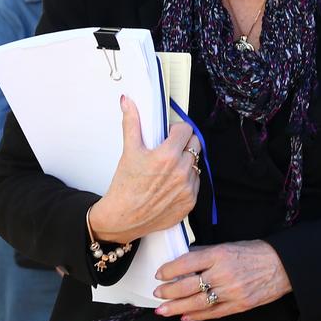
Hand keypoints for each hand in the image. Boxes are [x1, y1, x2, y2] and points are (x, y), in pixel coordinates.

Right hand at [88, 95, 199, 243]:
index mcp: (168, 155)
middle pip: (195, 144)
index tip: (168, 135)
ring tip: (169, 168)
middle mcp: (182, 172)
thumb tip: (128, 101)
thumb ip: (132, 123)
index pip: (186, 130)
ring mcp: (188, 188)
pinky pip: (196, 182)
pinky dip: (187, 180)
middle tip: (169, 149)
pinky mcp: (190, 202)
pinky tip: (171, 182)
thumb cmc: (125, 186)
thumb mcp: (129, 151)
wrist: (123, 218)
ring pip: (197, 163)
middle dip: (184, 143)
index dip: (176, 130)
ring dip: (187, 162)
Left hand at [153, 240, 291, 320]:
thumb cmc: (255, 252)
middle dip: (169, 291)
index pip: (187, 262)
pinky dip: (197, 316)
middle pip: (189, 285)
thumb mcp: (228, 245)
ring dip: (177, 307)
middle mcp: (223, 273)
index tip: (160, 274)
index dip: (170, 270)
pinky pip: (214, 313)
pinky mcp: (239, 305)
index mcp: (220, 254)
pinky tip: (184, 317)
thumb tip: (184, 258)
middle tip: (157, 294)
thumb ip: (206, 253)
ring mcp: (231, 291)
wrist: (281, 265)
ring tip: (163, 310)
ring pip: (198, 302)